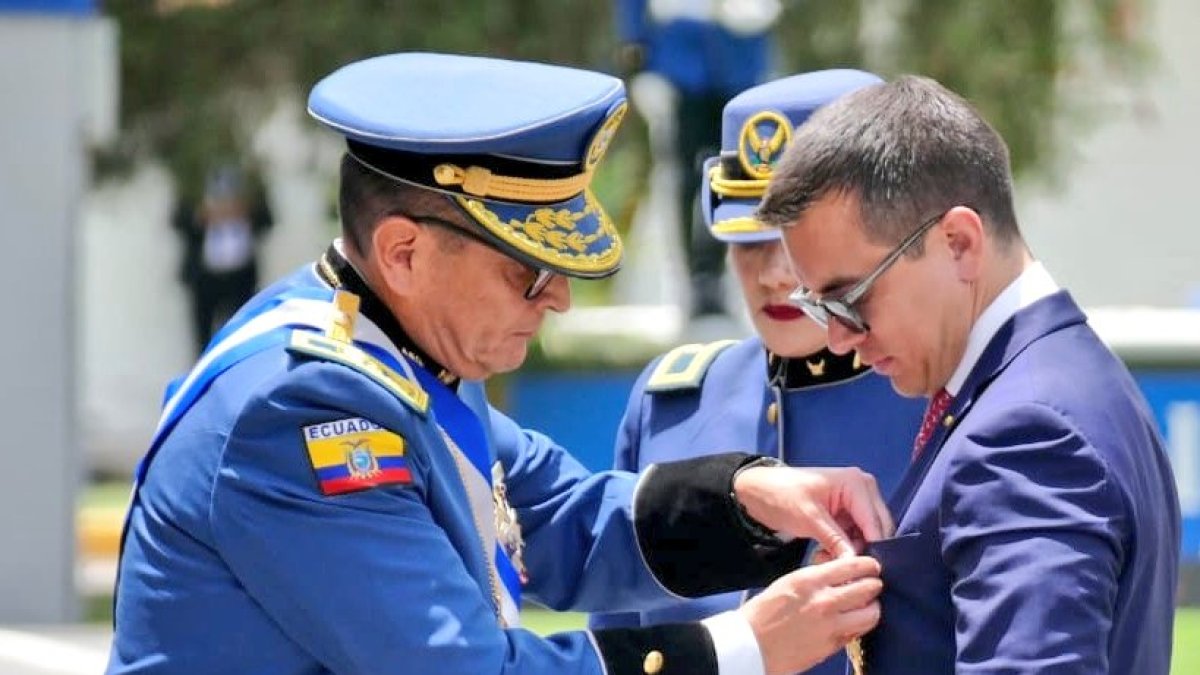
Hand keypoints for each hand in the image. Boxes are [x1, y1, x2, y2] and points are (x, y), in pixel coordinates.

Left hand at [733, 466, 893, 557]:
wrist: (760, 492)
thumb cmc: (782, 496)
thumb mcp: (809, 519)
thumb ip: (835, 541)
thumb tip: (856, 564)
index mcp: (856, 483)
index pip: (875, 522)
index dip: (872, 548)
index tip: (863, 571)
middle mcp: (863, 489)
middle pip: (876, 529)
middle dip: (860, 550)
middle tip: (839, 566)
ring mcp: (856, 502)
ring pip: (867, 535)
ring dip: (850, 551)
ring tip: (825, 560)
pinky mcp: (847, 513)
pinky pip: (855, 535)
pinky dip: (844, 548)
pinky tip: (825, 555)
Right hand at [740, 556, 882, 674]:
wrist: (750, 645)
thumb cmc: (763, 613)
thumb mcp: (788, 583)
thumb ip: (816, 579)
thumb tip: (839, 576)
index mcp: (810, 580)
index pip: (853, 566)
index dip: (868, 565)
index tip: (871, 567)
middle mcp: (825, 601)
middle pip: (868, 589)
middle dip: (874, 585)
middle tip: (873, 585)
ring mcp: (831, 626)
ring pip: (871, 614)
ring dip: (872, 608)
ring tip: (868, 606)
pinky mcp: (832, 646)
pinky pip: (857, 633)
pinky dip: (860, 626)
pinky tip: (854, 623)